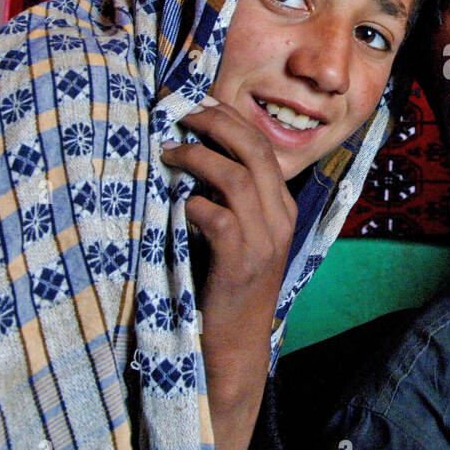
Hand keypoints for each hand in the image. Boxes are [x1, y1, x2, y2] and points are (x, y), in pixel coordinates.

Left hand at [159, 96, 295, 449]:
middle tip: (179, 112)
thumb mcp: (236, 236)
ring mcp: (265, 241)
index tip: (196, 102)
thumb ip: (226, 201)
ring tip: (167, 152)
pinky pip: (218, 217)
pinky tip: (178, 206)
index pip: (262, 146)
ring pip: (236, 177)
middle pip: (253, 149)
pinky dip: (194, 204)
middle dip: (214, 123)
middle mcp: (280, 218)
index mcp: (281, 208)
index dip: (229, 119)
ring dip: (197, 158)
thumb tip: (190, 155)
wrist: (234, 347)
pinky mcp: (242, 263)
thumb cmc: (224, 287)